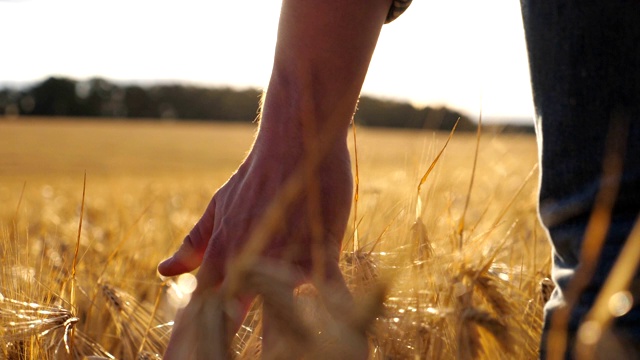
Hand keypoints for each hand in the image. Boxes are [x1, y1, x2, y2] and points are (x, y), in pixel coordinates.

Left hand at [158, 133, 354, 357]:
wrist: (290, 139)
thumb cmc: (255, 175)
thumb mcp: (218, 207)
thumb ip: (193, 244)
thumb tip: (164, 272)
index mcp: (222, 257)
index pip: (199, 312)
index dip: (188, 344)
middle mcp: (247, 263)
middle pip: (230, 323)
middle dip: (223, 353)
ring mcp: (284, 256)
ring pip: (277, 314)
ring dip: (277, 345)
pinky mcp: (318, 247)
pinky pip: (327, 290)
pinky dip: (334, 315)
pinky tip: (342, 341)